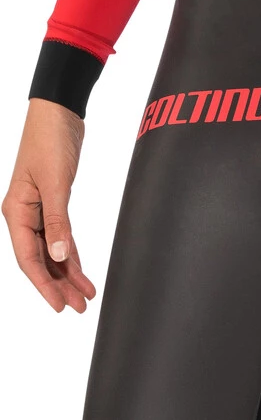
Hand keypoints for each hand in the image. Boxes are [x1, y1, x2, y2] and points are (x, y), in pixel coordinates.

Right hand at [2, 98, 95, 314]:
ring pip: (53, 251)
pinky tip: (82, 271)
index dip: (44, 285)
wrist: (58, 112)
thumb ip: (58, 221)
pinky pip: (61, 237)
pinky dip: (72, 254)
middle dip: (60, 285)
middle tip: (79, 308)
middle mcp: (24, 215)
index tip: (59, 305)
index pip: (28, 258)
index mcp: (16, 212)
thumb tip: (60, 257)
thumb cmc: (50, 141)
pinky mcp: (54, 203)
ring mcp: (38, 210)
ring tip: (86, 296)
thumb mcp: (56, 183)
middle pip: (41, 259)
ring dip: (68, 273)